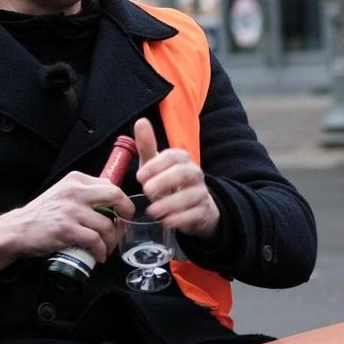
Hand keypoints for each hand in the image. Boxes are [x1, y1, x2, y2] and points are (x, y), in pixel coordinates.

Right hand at [0, 172, 134, 271]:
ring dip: (112, 241)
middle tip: (121, 231)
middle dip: (125, 217)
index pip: (111, 186)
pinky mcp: (67, 229)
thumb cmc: (43, 214)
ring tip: (106, 248)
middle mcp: (75, 191)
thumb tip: (113, 199)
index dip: (122, 204)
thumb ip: (85, 193)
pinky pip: (96, 241)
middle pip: (116, 197)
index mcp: (76, 180)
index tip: (121, 217)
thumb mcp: (63, 193)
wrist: (17, 229)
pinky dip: (101, 251)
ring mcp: (71, 210)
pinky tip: (98, 256)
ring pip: (107, 225)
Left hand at [133, 116, 220, 238]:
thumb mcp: (155, 165)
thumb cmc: (169, 183)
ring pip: (191, 196)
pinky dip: (181, 219)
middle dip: (165, 181)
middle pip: (186, 173)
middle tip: (146, 191)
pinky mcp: (203, 213)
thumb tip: (141, 121)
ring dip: (171, 203)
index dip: (156, 165)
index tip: (139, 177)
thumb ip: (147, 146)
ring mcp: (201, 194)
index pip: (174, 156)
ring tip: (153, 211)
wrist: (193, 207)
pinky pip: (196, 215)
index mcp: (182, 160)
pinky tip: (167, 222)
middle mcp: (195, 175)